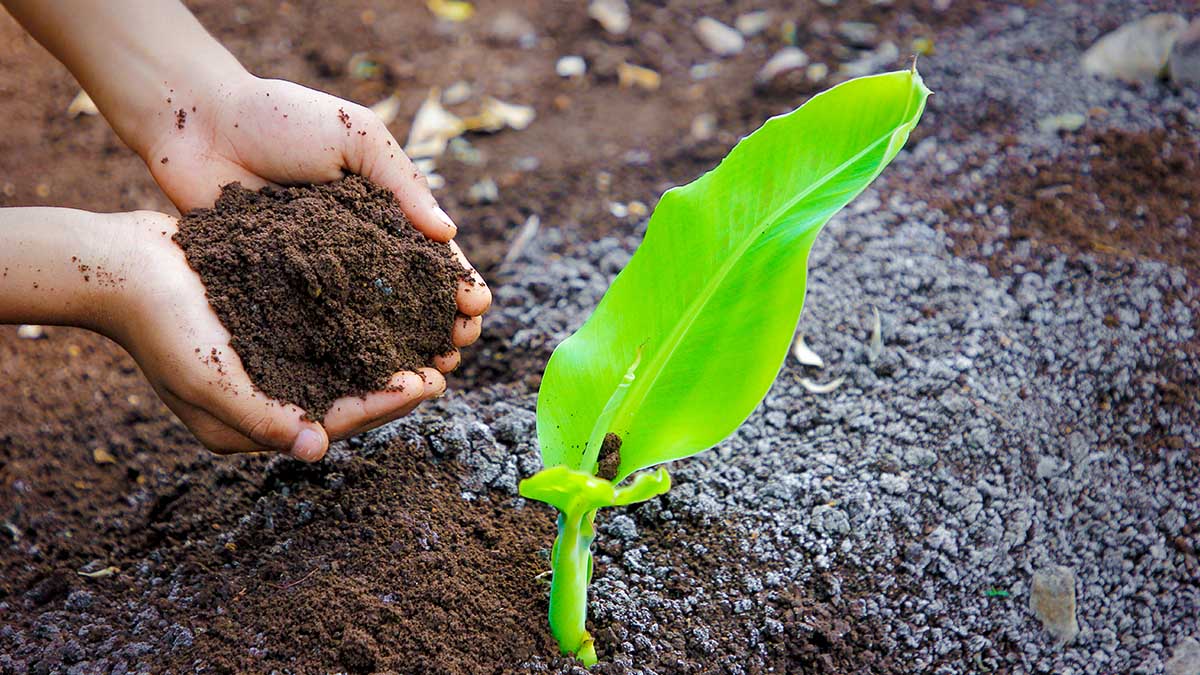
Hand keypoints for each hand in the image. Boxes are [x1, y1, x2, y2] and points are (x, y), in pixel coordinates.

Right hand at [106, 211, 459, 460]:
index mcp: (249, 425)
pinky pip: (326, 329)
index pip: (333, 422)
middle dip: (395, 383)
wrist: (117, 261)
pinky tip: (393, 301)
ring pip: (342, 363)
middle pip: (346, 397)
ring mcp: (267, 360)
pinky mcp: (269, 322)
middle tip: (446, 363)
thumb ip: (261, 417)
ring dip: (385, 353)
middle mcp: (264, 397)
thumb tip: (318, 450)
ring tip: (431, 336)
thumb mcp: (207, 376)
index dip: (383, 405)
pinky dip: (359, 321)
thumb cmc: (158, 321)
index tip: (426, 384)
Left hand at [144, 74, 489, 370]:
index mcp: (384, 210)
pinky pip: (317, 324)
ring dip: (402, 350)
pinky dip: (343, 350)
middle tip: (457, 348)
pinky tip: (365, 374)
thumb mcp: (356, 137)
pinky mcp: (277, 289)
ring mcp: (318, 272)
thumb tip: (448, 234)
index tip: (476, 306)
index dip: (457, 283)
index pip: (432, 256)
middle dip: (440, 325)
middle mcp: (357, 248)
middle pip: (410, 298)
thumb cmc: (282, 117)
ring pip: (369, 321)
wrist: (199, 124)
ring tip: (426, 374)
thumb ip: (402, 183)